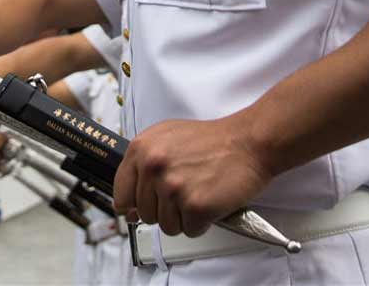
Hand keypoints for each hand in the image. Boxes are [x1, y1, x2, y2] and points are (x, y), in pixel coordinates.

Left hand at [112, 115, 272, 237]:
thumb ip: (143, 164)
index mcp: (141, 149)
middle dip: (166, 209)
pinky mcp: (195, 205)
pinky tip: (211, 200)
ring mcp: (173, 187)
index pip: (121, 194)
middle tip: (187, 190)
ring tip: (200, 192)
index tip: (145, 205)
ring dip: (184, 217)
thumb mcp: (166, 137)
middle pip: (146, 214)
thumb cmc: (212, 140)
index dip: (134, 204)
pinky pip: (190, 230)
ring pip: (167, 226)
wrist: (248, 141)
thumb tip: (128, 202)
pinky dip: (203, 222)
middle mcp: (153, 167)